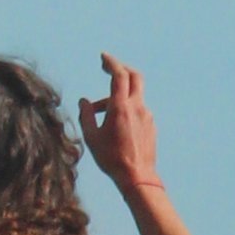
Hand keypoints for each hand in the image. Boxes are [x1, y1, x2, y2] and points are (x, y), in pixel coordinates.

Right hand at [78, 53, 159, 192]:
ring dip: (116, 97)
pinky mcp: (151, 125)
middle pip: (134, 77)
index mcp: (121, 107)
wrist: (137, 177)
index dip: (111, 63)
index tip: (103, 57)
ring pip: (132, 96)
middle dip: (121, 68)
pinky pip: (137, 109)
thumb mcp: (91, 137)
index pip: (119, 75)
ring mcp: (146, 116)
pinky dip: (125, 108)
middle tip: (108, 68)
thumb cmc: (111, 158)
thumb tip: (84, 101)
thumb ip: (86, 115)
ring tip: (99, 113)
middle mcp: (137, 108)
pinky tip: (114, 124)